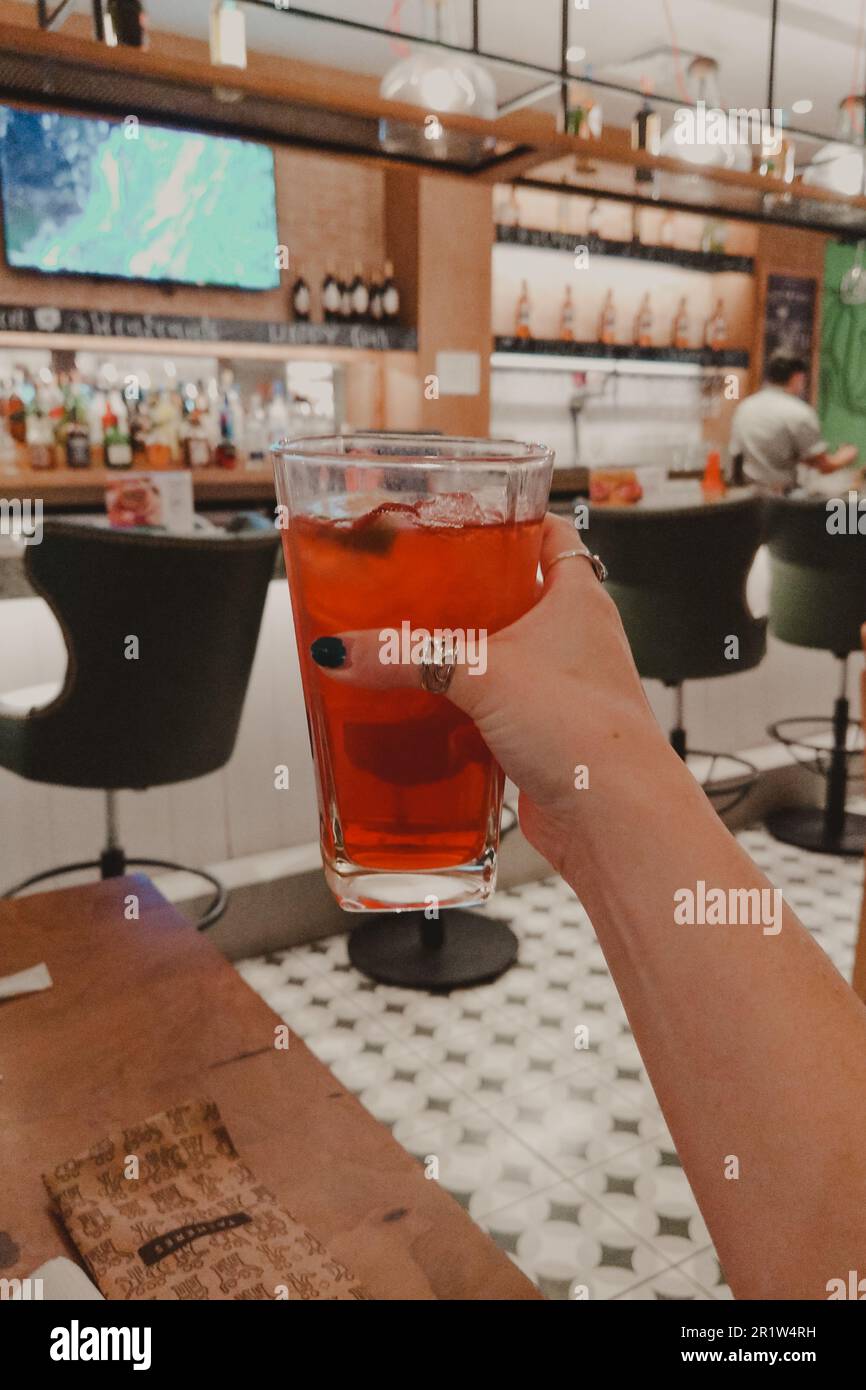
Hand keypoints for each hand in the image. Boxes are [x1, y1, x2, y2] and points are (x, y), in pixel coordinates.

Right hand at [310, 513, 674, 875]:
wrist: (613, 816)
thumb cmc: (584, 730)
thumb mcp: (481, 674)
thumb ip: (408, 657)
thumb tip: (345, 652)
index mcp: (578, 599)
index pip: (551, 536)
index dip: (514, 521)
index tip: (470, 515)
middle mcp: (575, 640)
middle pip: (517, 598)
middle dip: (468, 593)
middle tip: (417, 583)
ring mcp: (560, 690)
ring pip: (503, 658)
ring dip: (461, 657)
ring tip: (409, 646)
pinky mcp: (542, 737)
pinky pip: (494, 711)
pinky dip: (462, 710)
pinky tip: (424, 713)